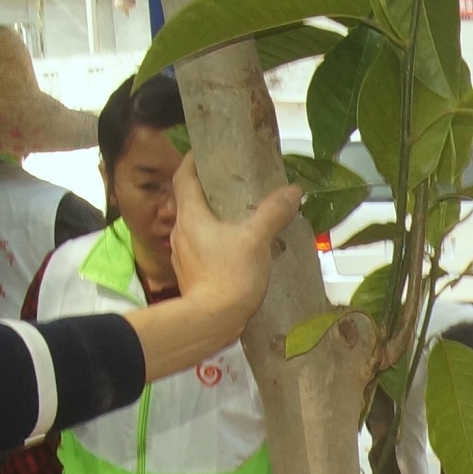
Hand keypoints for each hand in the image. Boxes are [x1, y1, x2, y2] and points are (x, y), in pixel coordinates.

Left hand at [164, 160, 301, 340]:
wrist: (211, 321)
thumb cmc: (230, 275)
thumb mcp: (256, 240)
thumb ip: (272, 213)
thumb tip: (291, 191)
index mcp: (191, 215)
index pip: (184, 177)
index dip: (192, 162)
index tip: (203, 153)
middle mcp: (181, 231)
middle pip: (189, 202)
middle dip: (207, 192)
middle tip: (229, 186)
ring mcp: (182, 255)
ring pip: (195, 227)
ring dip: (211, 220)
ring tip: (235, 219)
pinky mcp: (190, 275)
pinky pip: (200, 250)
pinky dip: (213, 243)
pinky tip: (232, 251)